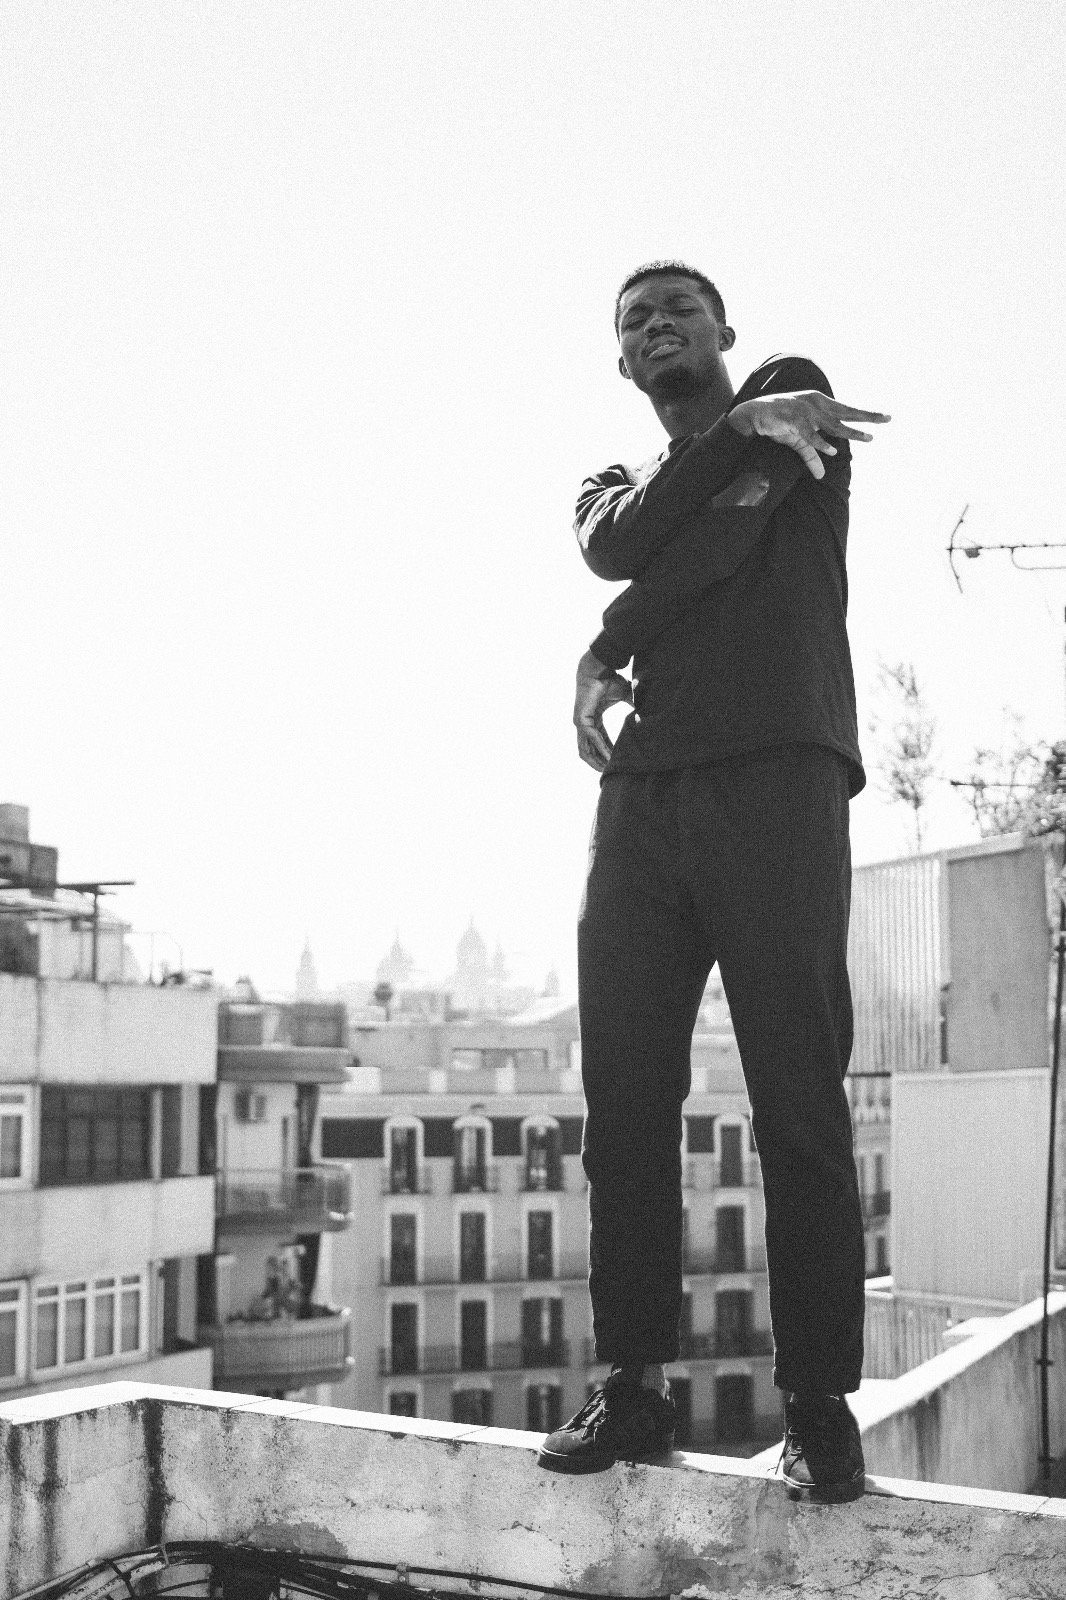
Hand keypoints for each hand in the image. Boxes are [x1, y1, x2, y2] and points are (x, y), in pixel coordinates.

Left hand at [574, 649, 632, 771]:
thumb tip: (648, 709)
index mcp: (593, 718)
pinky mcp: (581, 720)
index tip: (616, 761)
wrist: (599, 669)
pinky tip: (610, 757)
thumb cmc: (610, 679)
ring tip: (609, 770)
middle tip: (611, 772)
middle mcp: (585, 722)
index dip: (607, 751)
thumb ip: (633, 704)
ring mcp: (581, 722)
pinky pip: (592, 740)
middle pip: (590, 749)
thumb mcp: (625, 695)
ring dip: (597, 761)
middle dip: (599, 761)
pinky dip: (601, 749)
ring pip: (586, 749)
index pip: (599, 740)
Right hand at [726, 391, 889, 479]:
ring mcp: (805, 410)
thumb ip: (813, 456)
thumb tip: (821, 475)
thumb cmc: (779, 423)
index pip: (847, 410)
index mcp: (821, 403)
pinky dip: (820, 444)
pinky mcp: (792, 419)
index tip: (884, 418)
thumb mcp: (800, 440)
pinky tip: (832, 452)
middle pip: (846, 412)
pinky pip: (809, 435)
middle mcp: (817, 403)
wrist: (755, 414)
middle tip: (887, 418)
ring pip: (833, 424)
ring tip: (868, 437)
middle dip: (867, 416)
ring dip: (851, 432)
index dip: (865, 415)